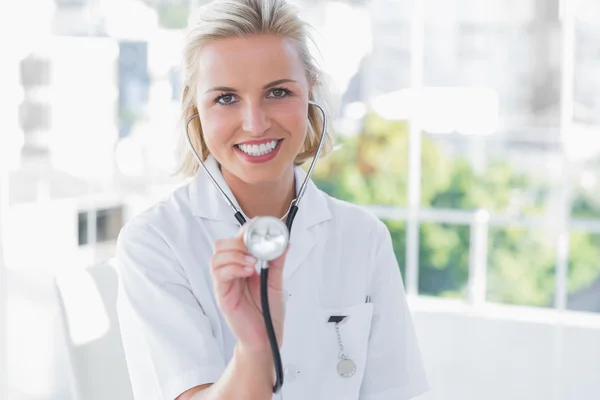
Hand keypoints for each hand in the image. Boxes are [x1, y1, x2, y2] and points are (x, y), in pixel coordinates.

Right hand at [210, 225, 288, 354]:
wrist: (266, 337)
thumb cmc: (269, 312)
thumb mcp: (276, 282)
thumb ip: (277, 263)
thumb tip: (285, 243)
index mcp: (244, 264)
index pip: (238, 239)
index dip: (247, 231)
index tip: (261, 229)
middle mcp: (232, 271)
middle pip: (222, 244)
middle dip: (238, 241)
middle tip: (254, 248)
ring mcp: (225, 282)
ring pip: (217, 256)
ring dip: (235, 254)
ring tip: (252, 263)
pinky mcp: (222, 294)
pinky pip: (219, 274)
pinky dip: (233, 267)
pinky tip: (247, 272)